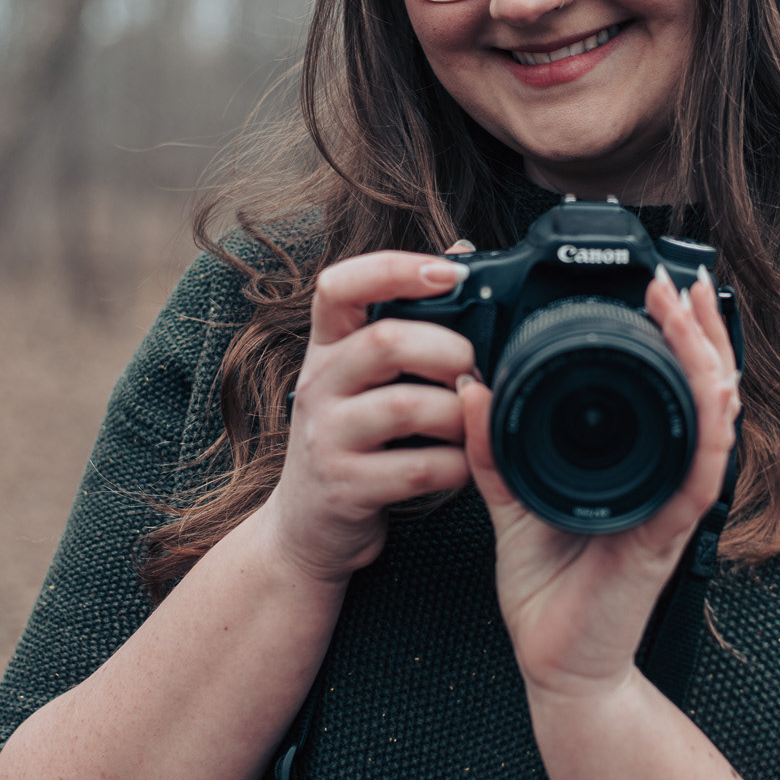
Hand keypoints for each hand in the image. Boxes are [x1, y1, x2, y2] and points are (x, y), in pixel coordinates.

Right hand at [261, 250, 475, 584]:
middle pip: (383, 343)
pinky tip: (463, 465)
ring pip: (404, 408)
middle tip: (473, 365)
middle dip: (446, 348)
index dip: (394, 270)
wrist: (307, 528)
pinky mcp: (346, 489)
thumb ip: (407, 319)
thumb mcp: (365, 376)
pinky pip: (417, 469)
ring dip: (457, 412)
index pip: (339, 286)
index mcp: (327, 348)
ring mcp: (327, 438)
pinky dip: (455, 466)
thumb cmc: (352, 439)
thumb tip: (460, 252)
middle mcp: (319, 386)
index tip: (448, 273)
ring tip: (471, 420)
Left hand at [457, 268, 740, 700]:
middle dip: (698, 330)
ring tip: (688, 311)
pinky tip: (709, 390)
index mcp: (636, 466)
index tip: (653, 287)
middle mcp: (665, 478)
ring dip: (707, 360)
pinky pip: (701, 473)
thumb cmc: (547, 592)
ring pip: (715, 419)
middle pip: (706, 390)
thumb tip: (474, 384)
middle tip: (674, 281)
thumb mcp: (508, 502)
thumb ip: (492, 447)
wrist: (555, 666)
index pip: (669, 387)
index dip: (672, 335)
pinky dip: (710, 428)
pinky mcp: (668, 535)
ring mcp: (673, 505)